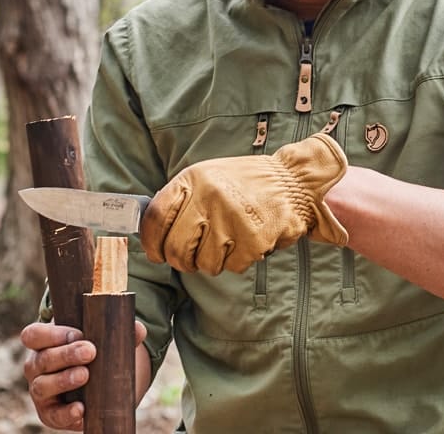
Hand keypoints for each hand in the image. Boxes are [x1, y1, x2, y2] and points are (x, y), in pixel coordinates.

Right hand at [21, 320, 146, 430]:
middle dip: (65, 354)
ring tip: (85, 375)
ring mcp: (40, 390)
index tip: (79, 333)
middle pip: (42, 359)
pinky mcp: (50, 414)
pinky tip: (81, 409)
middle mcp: (36, 366)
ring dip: (63, 380)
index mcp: (42, 343)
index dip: (52, 334)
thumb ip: (119, 332)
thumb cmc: (93, 354)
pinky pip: (53, 415)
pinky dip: (66, 413)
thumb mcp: (101, 339)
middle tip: (90, 351)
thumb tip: (138, 329)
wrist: (95, 386)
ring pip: (42, 386)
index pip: (33, 335)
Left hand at [140, 133, 348, 274]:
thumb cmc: (245, 183)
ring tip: (227, 243)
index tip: (154, 253)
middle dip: (180, 261)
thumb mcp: (208, 178)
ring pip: (204, 262)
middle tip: (189, 260)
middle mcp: (210, 196)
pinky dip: (237, 261)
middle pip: (176, 247)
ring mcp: (233, 218)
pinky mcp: (254, 238)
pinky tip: (246, 241)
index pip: (157, 216)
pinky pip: (232, 266)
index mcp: (194, 179)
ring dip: (212, 261)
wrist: (293, 180)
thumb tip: (152, 233)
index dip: (150, 241)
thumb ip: (182, 200)